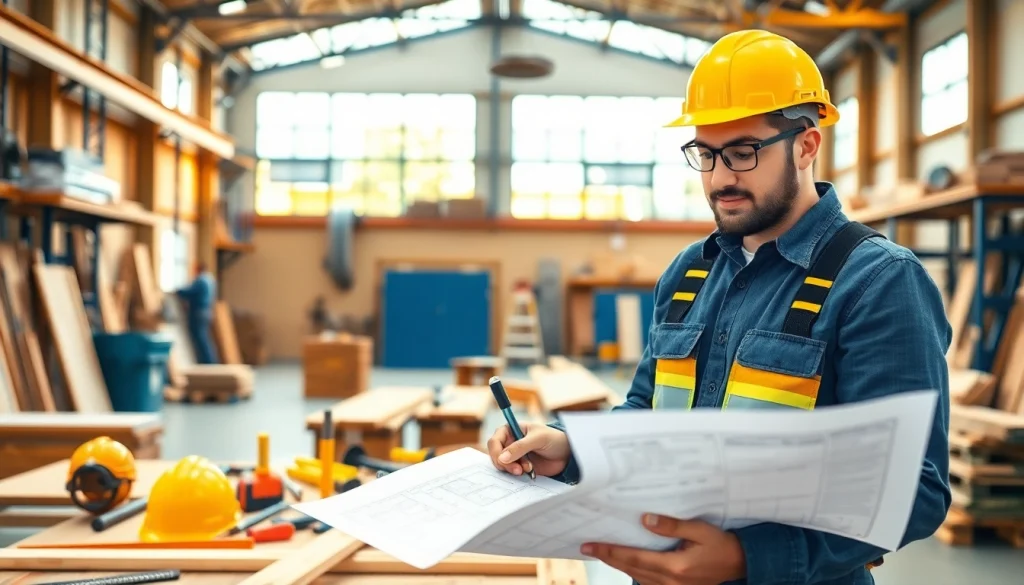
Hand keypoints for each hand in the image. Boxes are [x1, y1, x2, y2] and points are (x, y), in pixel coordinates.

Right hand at [486, 422, 570, 477]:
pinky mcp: (520, 467)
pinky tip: (529, 472)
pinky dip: (518, 475)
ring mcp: (514, 456)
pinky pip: (511, 473)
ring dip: (513, 470)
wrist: (567, 454)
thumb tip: (502, 458)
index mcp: (510, 430)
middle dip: (505, 464)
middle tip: (518, 470)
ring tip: (529, 469)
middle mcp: (509, 443)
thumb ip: (520, 447)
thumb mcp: (538, 439)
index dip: (496, 452)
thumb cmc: (554, 439)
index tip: (504, 461)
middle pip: (496, 456)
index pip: (494, 441)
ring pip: (503, 466)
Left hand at [582, 514, 745, 584]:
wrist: (739, 563)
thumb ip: (672, 525)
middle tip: (587, 547)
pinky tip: (625, 562)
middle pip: (630, 570)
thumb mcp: (699, 530)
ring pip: (637, 578)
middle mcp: (671, 582)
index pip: (634, 559)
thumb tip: (646, 520)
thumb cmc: (720, 544)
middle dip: (608, 558)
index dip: (610, 552)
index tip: (591, 545)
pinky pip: (648, 582)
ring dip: (619, 565)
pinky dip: (633, 571)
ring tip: (602, 552)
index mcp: (675, 567)